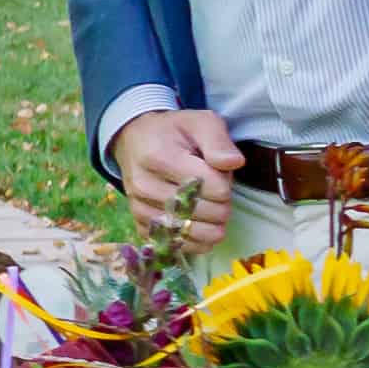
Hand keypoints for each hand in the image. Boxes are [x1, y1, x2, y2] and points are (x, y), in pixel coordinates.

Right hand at [113, 104, 243, 251]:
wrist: (134, 142)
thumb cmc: (172, 132)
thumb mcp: (200, 122)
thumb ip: (219, 141)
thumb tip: (234, 164)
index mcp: (159, 157)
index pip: (214, 187)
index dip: (226, 181)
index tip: (217, 171)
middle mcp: (144, 186)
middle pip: (207, 211)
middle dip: (222, 203)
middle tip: (214, 189)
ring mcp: (141, 209)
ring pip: (194, 232)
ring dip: (213, 224)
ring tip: (210, 206)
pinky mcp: (142, 227)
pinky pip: (178, 245)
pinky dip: (197, 240)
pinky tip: (201, 224)